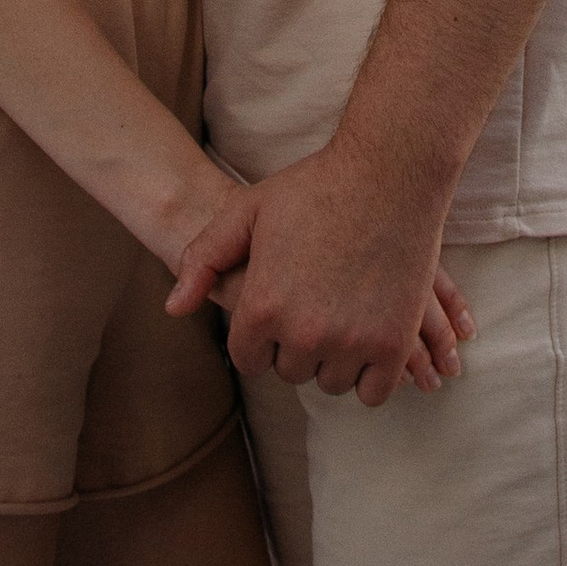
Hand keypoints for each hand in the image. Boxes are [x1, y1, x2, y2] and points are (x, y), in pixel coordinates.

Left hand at [165, 141, 466, 406]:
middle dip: (296, 345)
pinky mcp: (393, 345)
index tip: (277, 312)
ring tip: (342, 314)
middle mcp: (303, 333)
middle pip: (290, 371)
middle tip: (314, 303)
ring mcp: (351, 342)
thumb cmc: (314, 186)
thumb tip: (173, 309)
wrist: (389, 172)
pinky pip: (372, 392)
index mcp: (263, 306)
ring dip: (334, 358)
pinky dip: (370, 374)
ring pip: (331, 382)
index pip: (247, 360)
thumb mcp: (247, 211)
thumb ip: (203, 260)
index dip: (259, 337)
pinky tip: (369, 338)